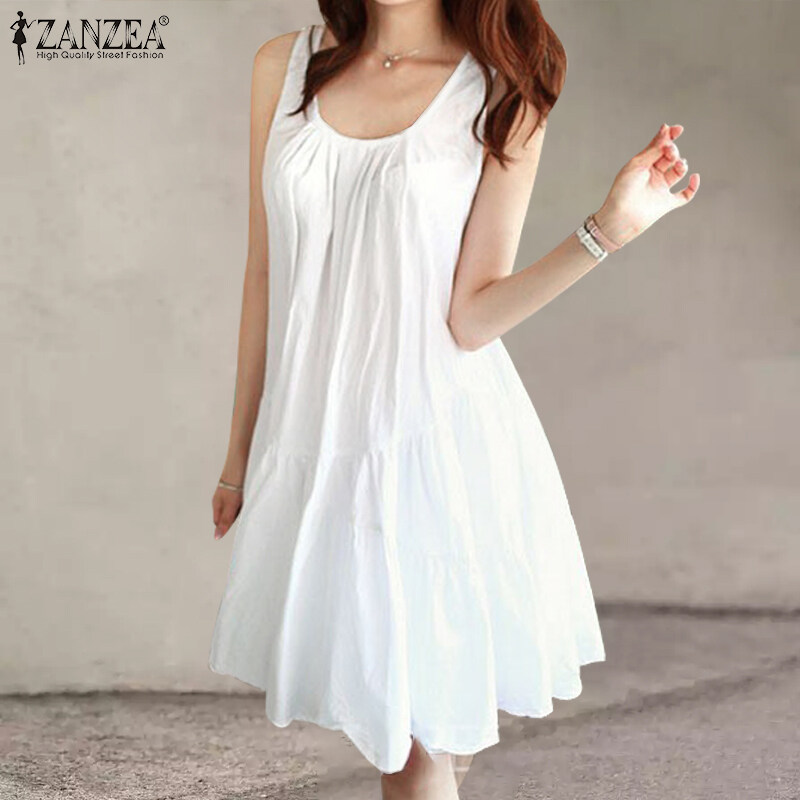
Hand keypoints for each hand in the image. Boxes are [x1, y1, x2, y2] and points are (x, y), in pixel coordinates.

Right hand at [212, 477, 243, 539]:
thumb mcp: (231, 504)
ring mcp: (228, 492)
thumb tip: (216, 537)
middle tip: (243, 508)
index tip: (236, 519)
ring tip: (247, 500)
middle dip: (235, 516)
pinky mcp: (236, 486)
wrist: (242, 460)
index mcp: (217, 504)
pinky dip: (244, 499)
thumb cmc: (235, 481)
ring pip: (234, 506)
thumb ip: (225, 520)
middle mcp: (221, 499)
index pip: (218, 522)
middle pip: (226, 515)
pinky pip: (240, 498)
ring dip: (241, 507)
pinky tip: (249, 494)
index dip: (227, 524)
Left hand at [594, 123, 699, 246]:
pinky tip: (694, 177)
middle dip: (673, 151)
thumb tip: (666, 130)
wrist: (621, 217)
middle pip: (670, 157)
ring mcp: (660, 189)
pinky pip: (686, 195)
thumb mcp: (637, 164)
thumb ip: (653, 149)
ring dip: (681, 165)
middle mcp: (652, 175)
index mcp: (642, 164)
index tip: (678, 129)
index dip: (669, 136)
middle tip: (669, 152)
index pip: (659, 147)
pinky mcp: (667, 203)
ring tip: (678, 165)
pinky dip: (693, 187)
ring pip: (678, 171)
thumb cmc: (623, 190)